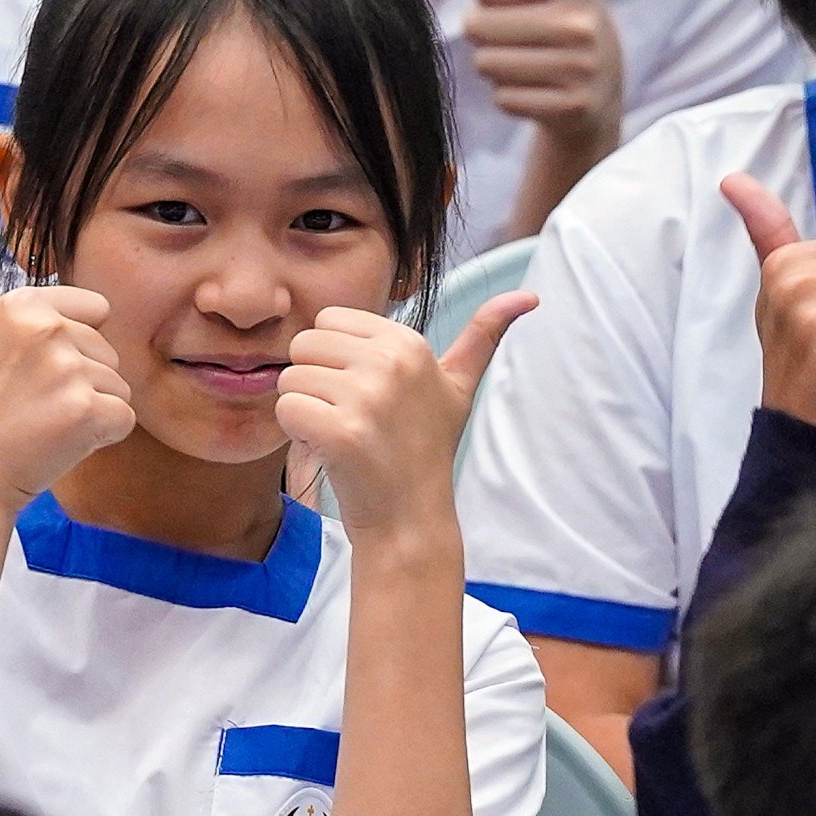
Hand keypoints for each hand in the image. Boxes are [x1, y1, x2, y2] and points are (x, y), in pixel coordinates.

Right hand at [0, 230, 132, 511]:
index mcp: (23, 304)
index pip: (94, 312)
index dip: (70, 346)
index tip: (31, 370)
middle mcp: (47, 329)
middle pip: (107, 351)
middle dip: (81, 380)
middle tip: (34, 403)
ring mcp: (68, 370)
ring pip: (118, 385)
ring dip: (90, 410)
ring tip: (45, 423)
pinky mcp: (88, 411)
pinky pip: (124, 418)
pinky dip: (102, 437)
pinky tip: (63, 441)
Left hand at [276, 294, 531, 545]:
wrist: (410, 518)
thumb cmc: (426, 447)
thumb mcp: (459, 386)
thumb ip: (485, 335)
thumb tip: (530, 297)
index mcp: (410, 343)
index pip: (328, 320)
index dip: (335, 359)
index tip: (365, 392)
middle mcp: (390, 362)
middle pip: (305, 344)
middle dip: (315, 382)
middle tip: (350, 417)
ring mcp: (367, 397)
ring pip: (291, 378)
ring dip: (305, 410)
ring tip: (342, 435)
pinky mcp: (340, 431)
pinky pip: (286, 408)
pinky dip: (296, 433)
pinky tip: (328, 450)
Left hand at [465, 0, 626, 151]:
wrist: (601, 85)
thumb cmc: (569, 4)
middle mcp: (580, 23)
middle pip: (478, 25)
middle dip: (491, 28)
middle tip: (526, 29)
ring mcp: (578, 70)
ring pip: (486, 63)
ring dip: (500, 62)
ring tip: (534, 55)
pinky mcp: (569, 108)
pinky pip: (503, 97)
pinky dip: (512, 94)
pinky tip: (540, 85)